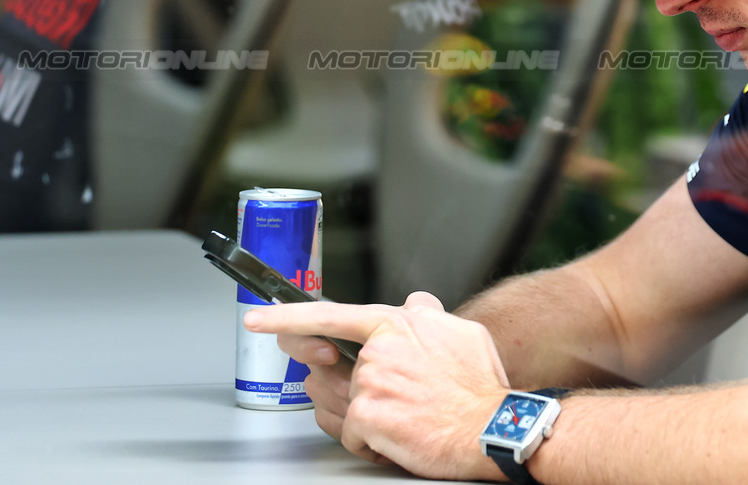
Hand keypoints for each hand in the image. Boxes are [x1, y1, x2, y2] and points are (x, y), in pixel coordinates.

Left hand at [245, 292, 510, 479]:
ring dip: (369, 417)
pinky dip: (373, 443)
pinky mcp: (367, 415)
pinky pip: (353, 434)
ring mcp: (370, 382)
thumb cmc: (480, 385)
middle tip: (398, 402)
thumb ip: (429, 316)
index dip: (287, 316)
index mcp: (397, 323)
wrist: (491, 426)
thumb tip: (415, 305)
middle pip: (343, 375)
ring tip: (406, 417)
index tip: (257, 318)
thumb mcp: (462, 334)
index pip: (332, 314)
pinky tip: (401, 437)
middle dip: (362, 393)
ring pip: (347, 405)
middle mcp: (378, 348)